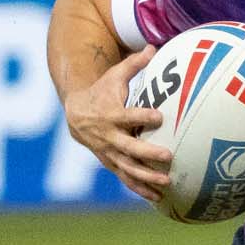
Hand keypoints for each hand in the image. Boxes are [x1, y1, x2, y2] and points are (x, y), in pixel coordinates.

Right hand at [64, 46, 172, 203]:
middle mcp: (109, 136)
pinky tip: (158, 198)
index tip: (160, 115)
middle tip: (168, 157)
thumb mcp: (114, 75)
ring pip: (128, 167)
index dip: (142, 115)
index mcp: (111, 113)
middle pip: (129, 147)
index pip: (128, 115)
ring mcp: (109, 152)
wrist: (76, 114)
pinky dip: (140, 189)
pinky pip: (126, 178)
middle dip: (148, 153)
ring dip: (146, 177)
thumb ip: (135, 64)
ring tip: (167, 183)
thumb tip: (154, 46)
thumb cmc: (102, 91)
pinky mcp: (111, 163)